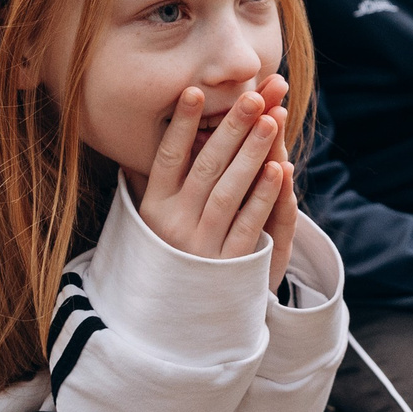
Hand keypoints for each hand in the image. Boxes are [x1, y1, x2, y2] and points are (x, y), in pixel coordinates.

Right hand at [137, 76, 292, 261]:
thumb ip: (149, 187)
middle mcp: (174, 225)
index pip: (167, 158)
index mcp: (154, 208)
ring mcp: (201, 245)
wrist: (173, 320)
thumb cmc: (168, 257)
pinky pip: (248, 225)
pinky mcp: (229, 265)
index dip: (181, 126)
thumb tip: (132, 150)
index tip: (195, 91)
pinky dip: (264, 196)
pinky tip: (280, 167)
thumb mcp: (149, 224)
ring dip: (252, 153)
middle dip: (230, 129)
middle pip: (205, 168)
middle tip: (252, 97)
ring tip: (271, 119)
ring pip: (229, 192)